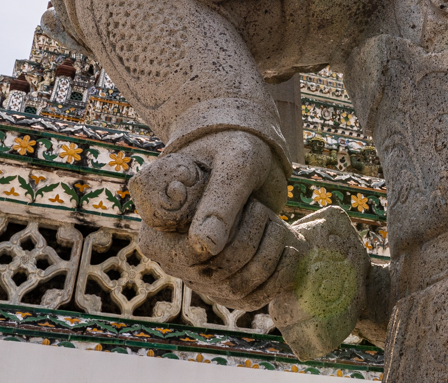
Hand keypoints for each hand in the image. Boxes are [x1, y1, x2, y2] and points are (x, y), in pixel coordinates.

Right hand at [129, 130, 288, 303]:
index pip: (195, 255)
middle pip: (222, 273)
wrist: (243, 155)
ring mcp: (198, 275)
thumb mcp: (234, 163)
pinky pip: (253, 299)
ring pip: (240, 289)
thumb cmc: (233, 148)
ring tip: (275, 222)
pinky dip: (280, 275)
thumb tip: (204, 246)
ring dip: (271, 254)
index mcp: (158, 229)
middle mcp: (172, 259)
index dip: (234, 234)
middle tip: (262, 207)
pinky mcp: (225, 284)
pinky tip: (289, 247)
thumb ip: (219, 201)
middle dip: (256, 238)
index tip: (251, 205)